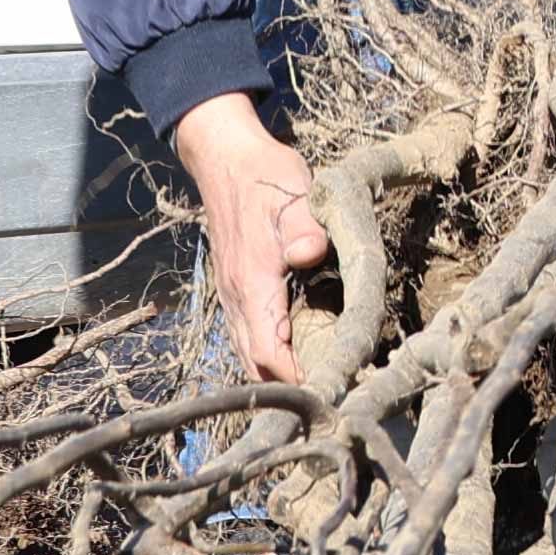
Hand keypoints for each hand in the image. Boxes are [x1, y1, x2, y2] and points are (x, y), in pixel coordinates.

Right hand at [174, 91, 332, 383]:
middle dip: (290, 386)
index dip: (296, 379)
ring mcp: (230, 294)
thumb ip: (304, 227)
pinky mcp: (233, 288)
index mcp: (253, 281)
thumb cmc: (266, 176)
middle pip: (257, 363)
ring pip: (247, 353)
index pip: (269, 351)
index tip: (328, 393)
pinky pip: (245, 336)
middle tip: (330, 396)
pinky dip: (266, 354)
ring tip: (315, 385)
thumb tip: (310, 252)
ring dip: (276, 373)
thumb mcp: (294, 193)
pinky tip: (292, 356)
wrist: (225, 158)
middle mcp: (237, 296)